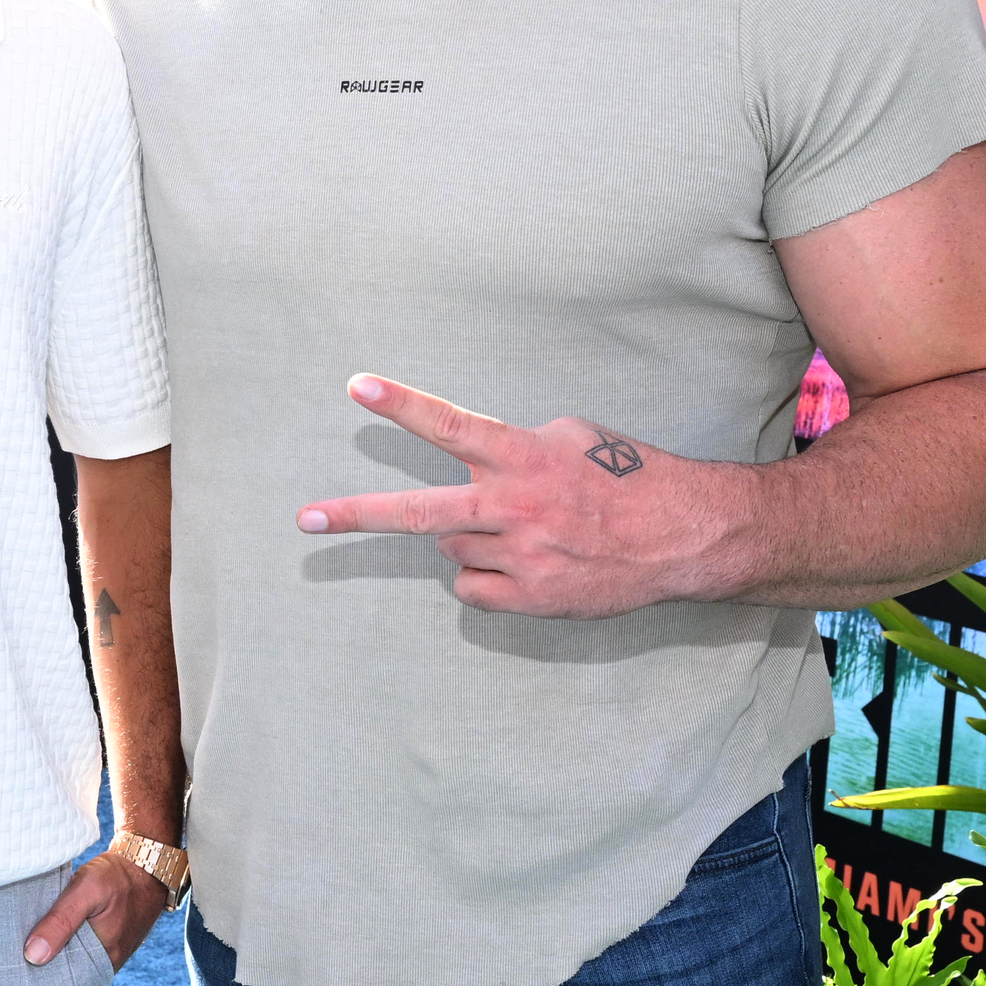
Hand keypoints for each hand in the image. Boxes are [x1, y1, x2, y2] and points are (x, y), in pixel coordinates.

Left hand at [24, 840, 168, 974]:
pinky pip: (78, 947)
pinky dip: (62, 940)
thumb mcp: (87, 890)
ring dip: (51, 950)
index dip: (38, 976)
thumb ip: (61, 921)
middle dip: (41, 965)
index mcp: (104, 958)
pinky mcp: (105, 941)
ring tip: (21, 943)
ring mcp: (107, 952)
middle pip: (66, 972)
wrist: (147, 863)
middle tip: (9, 955)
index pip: (64, 981)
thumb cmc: (118, 875)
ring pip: (71, 958)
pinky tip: (43, 931)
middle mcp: (107, 962)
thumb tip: (33, 956)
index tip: (13, 968)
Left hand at [297, 374, 740, 618]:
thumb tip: (475, 461)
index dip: (402, 405)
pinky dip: (486, 576)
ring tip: (524, 530)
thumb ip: (514, 447)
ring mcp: (518, 556)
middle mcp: (513, 507)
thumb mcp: (572, 438)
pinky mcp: (529, 598)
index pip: (450, 426)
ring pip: (452, 547)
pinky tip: (527, 564)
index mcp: (523, 458)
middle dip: (354, 516)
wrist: (681, 538)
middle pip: (416, 513)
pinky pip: (472, 588)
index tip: (356, 386)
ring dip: (471, 537)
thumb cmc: (626, 477)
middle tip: (304, 519)